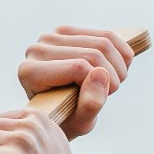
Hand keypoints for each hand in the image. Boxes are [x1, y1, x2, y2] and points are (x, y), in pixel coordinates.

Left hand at [16, 25, 135, 136]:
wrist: (61, 108)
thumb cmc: (68, 118)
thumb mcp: (80, 123)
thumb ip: (89, 105)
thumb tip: (101, 74)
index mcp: (31, 72)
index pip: (79, 67)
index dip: (101, 83)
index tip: (104, 97)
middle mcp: (37, 49)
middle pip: (93, 53)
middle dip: (114, 75)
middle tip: (112, 90)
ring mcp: (51, 37)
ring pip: (103, 41)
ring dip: (120, 65)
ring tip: (114, 82)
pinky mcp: (66, 30)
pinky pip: (106, 34)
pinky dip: (122, 52)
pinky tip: (119, 69)